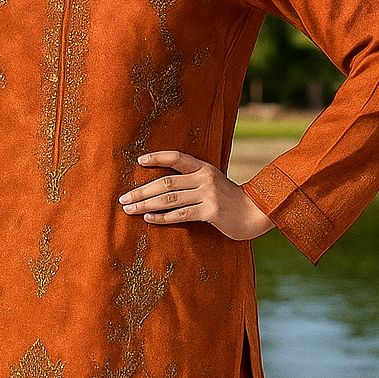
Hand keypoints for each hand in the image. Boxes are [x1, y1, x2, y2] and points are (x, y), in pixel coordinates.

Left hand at [118, 150, 274, 240]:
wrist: (256, 213)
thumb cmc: (230, 200)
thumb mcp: (213, 184)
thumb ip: (193, 181)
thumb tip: (162, 188)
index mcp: (204, 168)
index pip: (176, 158)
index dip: (157, 158)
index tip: (138, 161)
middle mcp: (204, 178)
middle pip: (165, 182)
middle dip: (141, 191)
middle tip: (122, 198)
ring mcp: (208, 194)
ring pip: (169, 199)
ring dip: (146, 205)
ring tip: (129, 209)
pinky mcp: (211, 211)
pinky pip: (181, 214)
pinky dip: (162, 217)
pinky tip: (148, 219)